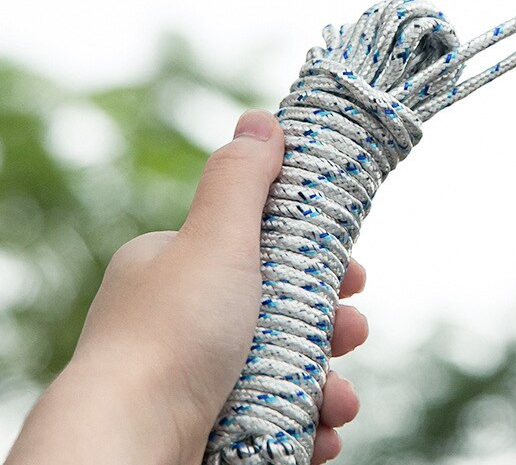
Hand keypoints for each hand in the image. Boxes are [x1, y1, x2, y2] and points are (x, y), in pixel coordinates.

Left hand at [7, 110, 367, 464]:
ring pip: (278, 368)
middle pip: (275, 311)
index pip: (255, 250)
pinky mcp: (204, 429)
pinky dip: (303, 420)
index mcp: (173, 270)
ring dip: (325, 380)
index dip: (311, 259)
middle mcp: (178, 322)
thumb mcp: (215, 238)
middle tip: (353, 330)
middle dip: (327, 322)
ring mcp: (190, 380)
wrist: (128, 450)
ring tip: (341, 396)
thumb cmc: (174, 333)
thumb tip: (260, 120)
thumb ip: (241, 179)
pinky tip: (324, 428)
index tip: (352, 274)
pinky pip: (268, 417)